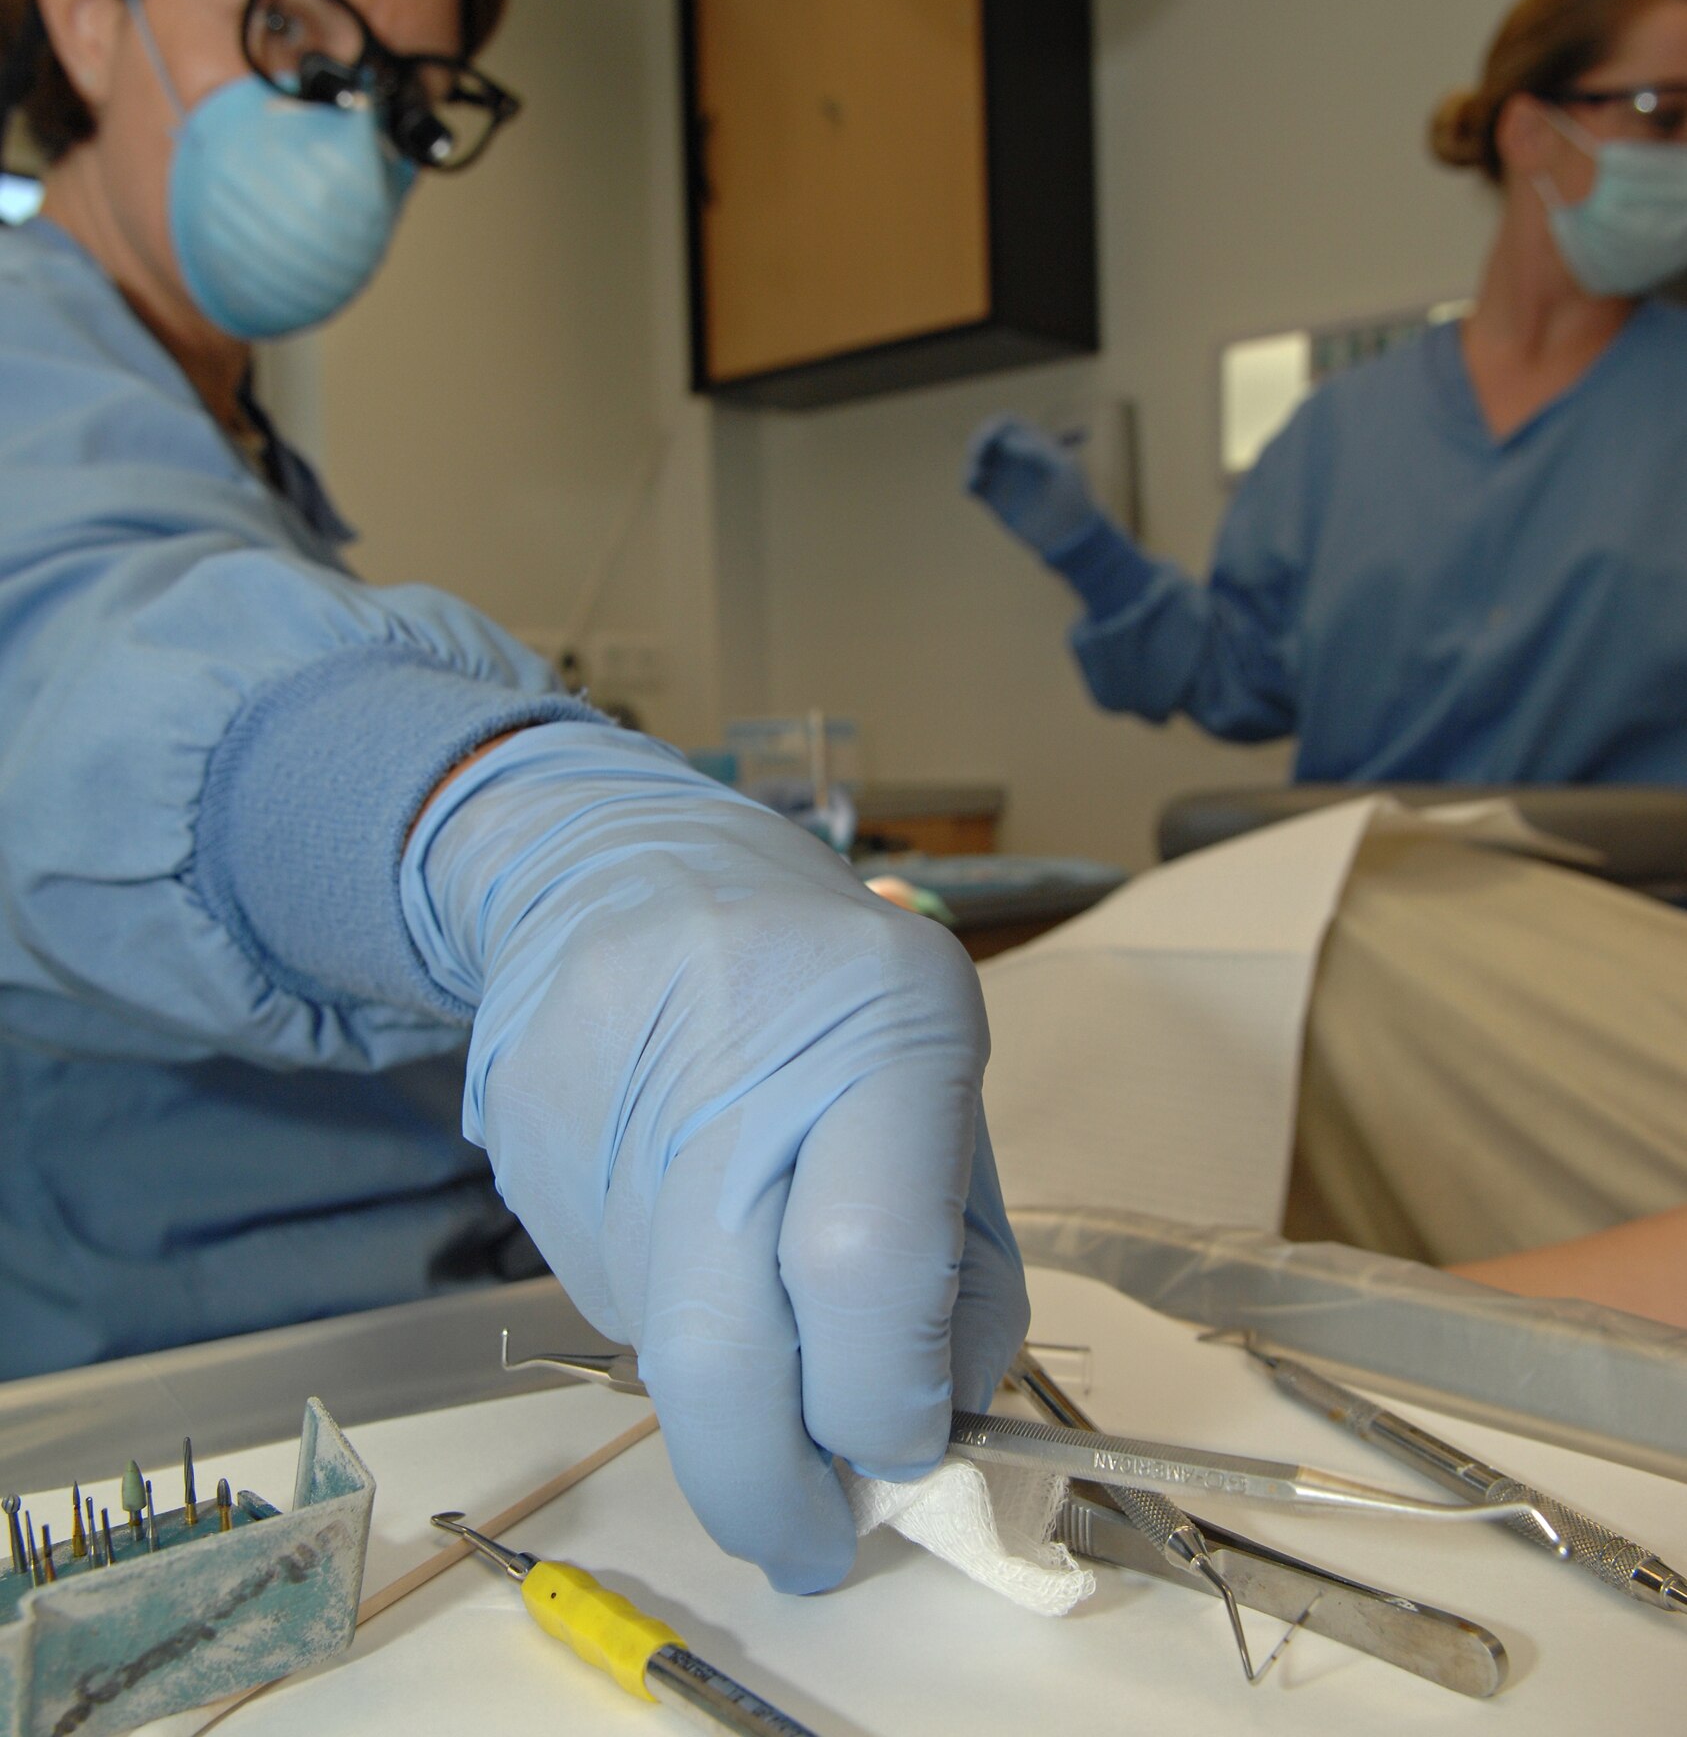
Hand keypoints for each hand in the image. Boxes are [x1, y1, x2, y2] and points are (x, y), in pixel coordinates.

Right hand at [403, 725, 1028, 1593]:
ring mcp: (604, 1123)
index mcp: (875, 1028)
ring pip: (666, 1349)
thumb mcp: (941, 1065)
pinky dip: (672, 1315)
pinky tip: (689, 1222)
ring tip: (763, 1287)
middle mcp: (728, 1075)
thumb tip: (938, 1419)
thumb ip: (957, 1248)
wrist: (613, 869)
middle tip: (814, 1543)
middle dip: (776, 1492)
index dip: (891, 1401)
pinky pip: (612, 1301)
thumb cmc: (824, 977)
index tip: (909, 1444)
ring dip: (733, 1392)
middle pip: (725, 1358)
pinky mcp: (523, 1166)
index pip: (867, 1268)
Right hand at [963, 415, 1098, 556]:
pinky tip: (972, 487)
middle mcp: (1015, 458)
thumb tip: (1006, 443)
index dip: (994, 426)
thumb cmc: (1072, 498)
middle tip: (976, 455)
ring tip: (976, 476)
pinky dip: (967, 482)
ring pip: (976, 461)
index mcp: (1033, 443)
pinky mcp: (993, 500)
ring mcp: (1003, 478)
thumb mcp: (1062, 469)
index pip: (1006, 424)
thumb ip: (1037, 451)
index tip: (990, 439)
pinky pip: (972, 486)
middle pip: (986, 439)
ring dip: (971, 463)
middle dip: (977, 443)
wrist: (1069, 535)